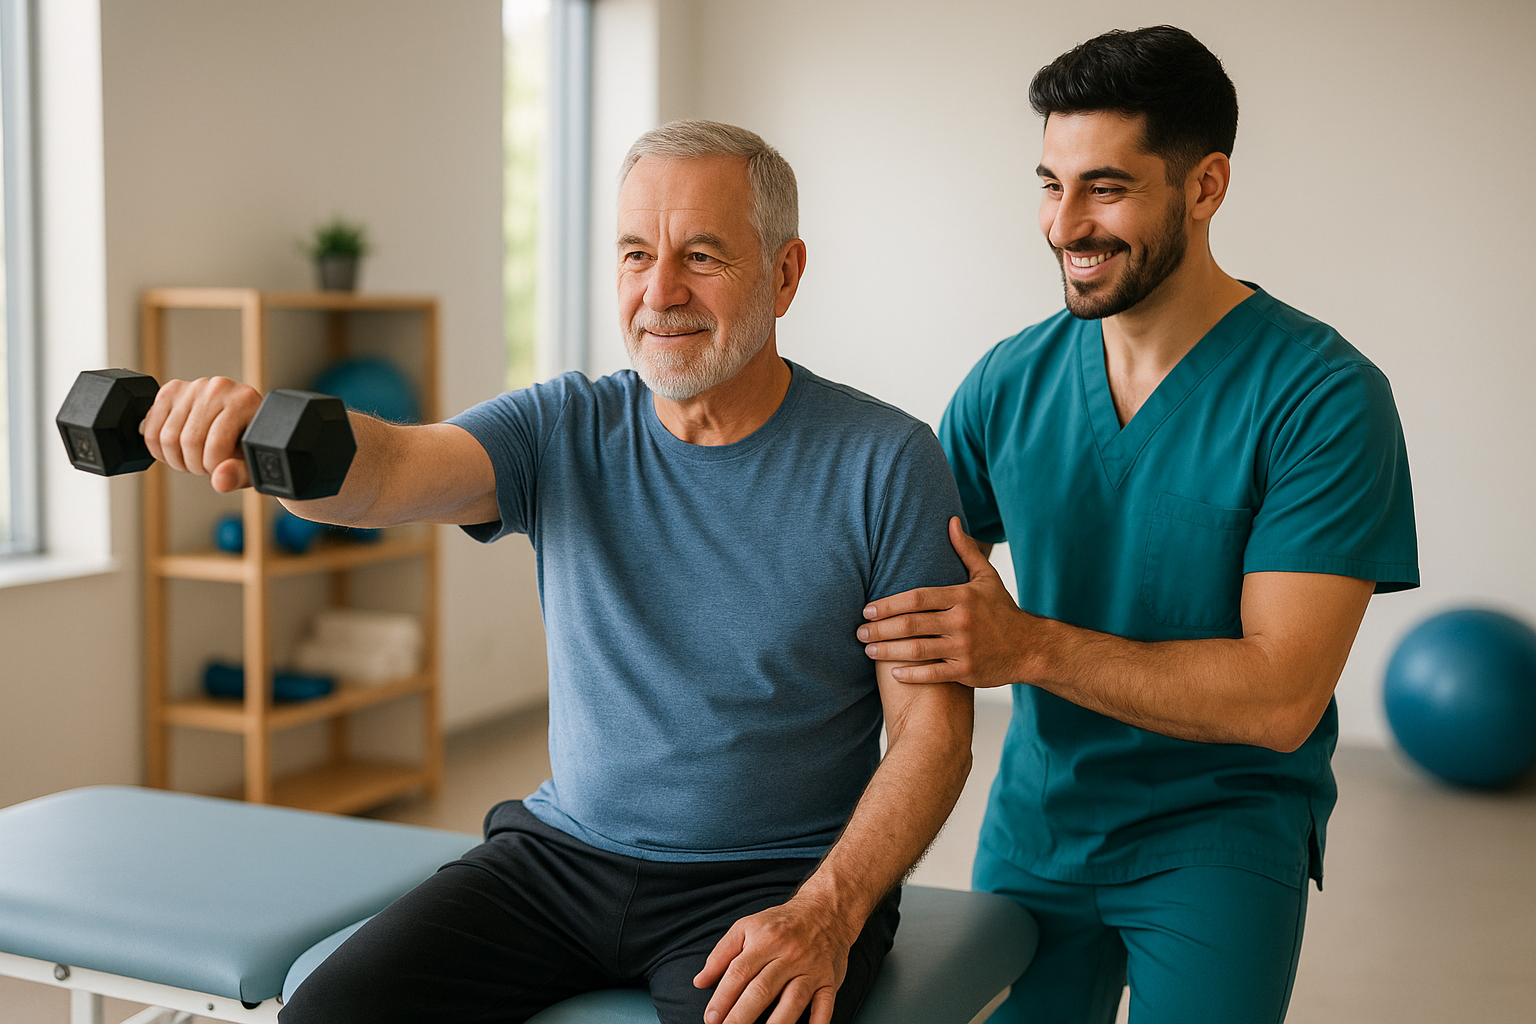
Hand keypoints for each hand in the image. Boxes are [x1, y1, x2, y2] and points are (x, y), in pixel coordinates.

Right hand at [139, 376, 262, 491]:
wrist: (241, 424)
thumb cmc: (248, 444)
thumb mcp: (252, 463)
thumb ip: (240, 474)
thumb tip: (220, 480)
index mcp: (243, 401)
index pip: (215, 445)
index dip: (213, 467)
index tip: (219, 469)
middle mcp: (218, 388)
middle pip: (189, 441)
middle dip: (194, 465)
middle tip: (205, 465)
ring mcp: (192, 387)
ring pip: (166, 438)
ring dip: (176, 459)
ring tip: (194, 457)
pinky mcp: (170, 391)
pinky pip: (150, 428)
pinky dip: (158, 448)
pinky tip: (177, 450)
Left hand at [693, 897, 855, 1023]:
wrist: (825, 910)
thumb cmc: (780, 924)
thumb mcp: (746, 927)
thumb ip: (721, 954)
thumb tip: (700, 982)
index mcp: (765, 940)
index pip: (739, 973)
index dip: (722, 998)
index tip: (710, 1018)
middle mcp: (789, 955)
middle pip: (762, 990)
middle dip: (741, 1016)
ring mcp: (811, 969)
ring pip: (793, 1001)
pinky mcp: (829, 981)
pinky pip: (825, 1005)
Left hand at [857, 516, 1036, 687]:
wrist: (1030, 648)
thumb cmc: (1002, 611)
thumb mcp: (987, 578)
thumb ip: (965, 550)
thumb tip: (950, 521)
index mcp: (962, 596)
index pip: (917, 598)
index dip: (888, 604)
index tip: (867, 609)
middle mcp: (961, 621)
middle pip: (911, 624)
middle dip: (880, 629)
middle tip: (859, 632)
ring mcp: (964, 647)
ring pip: (917, 650)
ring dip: (888, 651)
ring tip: (868, 650)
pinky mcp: (967, 671)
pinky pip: (933, 674)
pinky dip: (911, 674)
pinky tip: (894, 673)